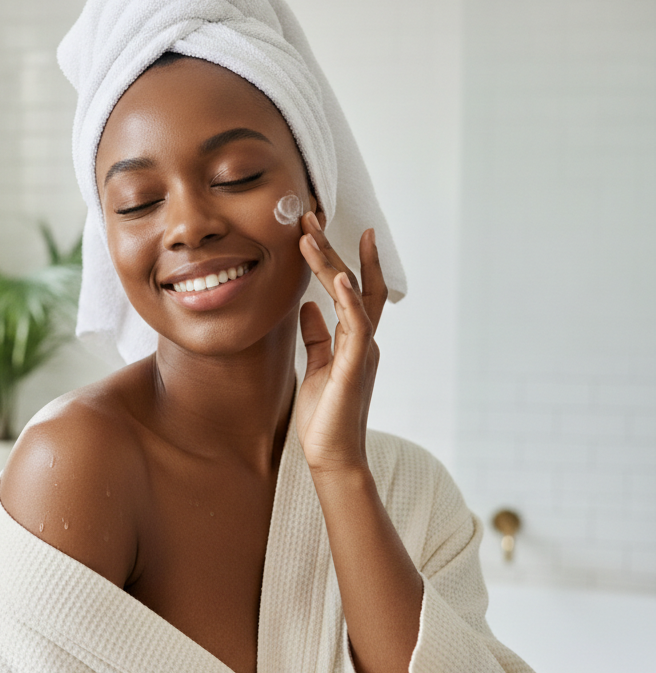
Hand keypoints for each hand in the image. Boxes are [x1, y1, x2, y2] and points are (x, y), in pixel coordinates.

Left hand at [294, 213, 387, 476]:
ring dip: (333, 264)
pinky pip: (356, 329)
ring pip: (354, 298)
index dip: (342, 257)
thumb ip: (317, 336)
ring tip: (311, 236)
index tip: (323, 228)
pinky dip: (350, 302)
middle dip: (332, 248)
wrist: (332, 456)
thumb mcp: (317, 366)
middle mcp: (364, 341)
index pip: (351, 289)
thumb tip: (308, 306)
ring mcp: (362, 353)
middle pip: (354, 284)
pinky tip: (341, 278)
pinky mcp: (355, 369)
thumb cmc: (324, 415)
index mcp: (354, 340)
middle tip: (311, 216)